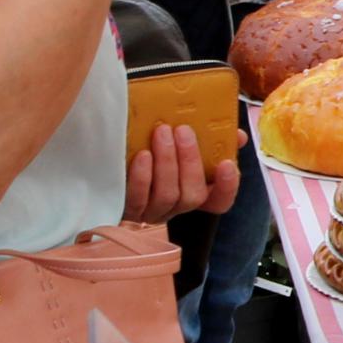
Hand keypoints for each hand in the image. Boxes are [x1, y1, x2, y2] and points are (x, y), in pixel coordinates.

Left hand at [122, 122, 237, 225]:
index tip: (227, 163)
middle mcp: (174, 207)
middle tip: (183, 130)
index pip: (219, 201)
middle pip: (192, 196)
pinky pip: (138, 199)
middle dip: (190, 162)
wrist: (105, 159)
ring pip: (167, 196)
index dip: (227, 187)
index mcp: (193, 193)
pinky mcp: (125, 210)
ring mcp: (150, 212)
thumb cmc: (151, 147)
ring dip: (167, 163)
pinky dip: (143, 177)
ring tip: (161, 132)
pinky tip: (142, 155)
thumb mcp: (181, 143)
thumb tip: (237, 135)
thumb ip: (213, 140)